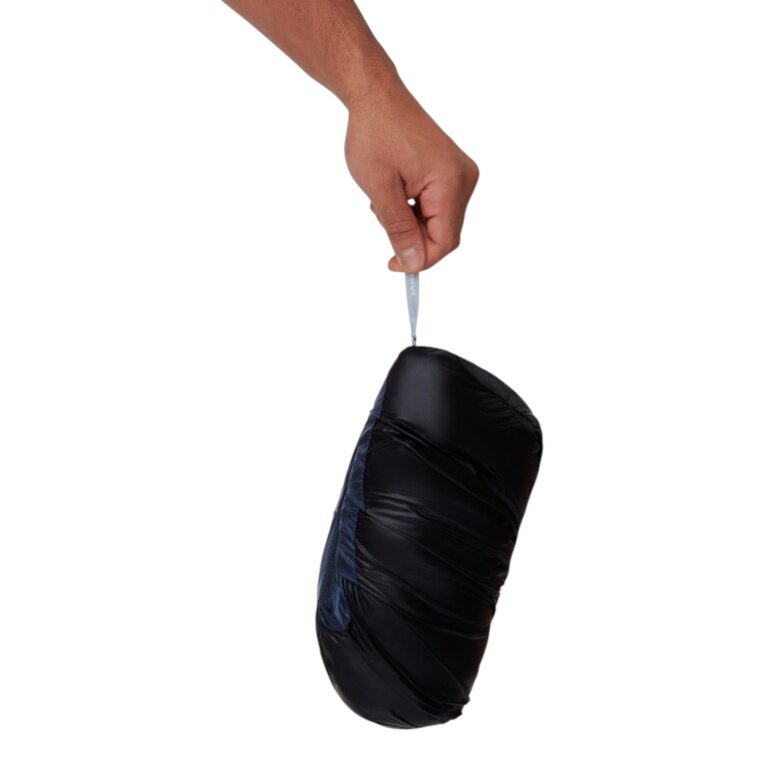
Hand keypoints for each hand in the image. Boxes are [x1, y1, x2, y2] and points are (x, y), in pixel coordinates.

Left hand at [344, 82, 478, 272]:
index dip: (419, 259)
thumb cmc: (375, 134)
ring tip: (385, 198)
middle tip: (381, 217)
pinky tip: (396, 192)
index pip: (444, 241)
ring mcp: (461, 173)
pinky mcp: (453, 171)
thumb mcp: (380, 189)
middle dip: (413, 237)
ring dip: (411, 222)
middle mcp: (464, 178)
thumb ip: (398, 229)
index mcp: (450, 181)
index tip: (392, 263)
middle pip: (444, 233)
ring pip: (439, 221)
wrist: (377, 96)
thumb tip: (412, 263)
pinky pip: (438, 206)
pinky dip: (415, 210)